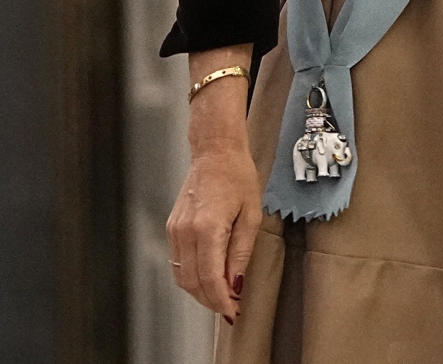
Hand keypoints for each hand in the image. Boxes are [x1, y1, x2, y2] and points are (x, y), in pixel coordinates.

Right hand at [166, 143, 261, 318]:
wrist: (215, 150)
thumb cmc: (238, 175)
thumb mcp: (251, 213)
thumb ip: (242, 251)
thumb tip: (235, 282)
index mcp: (207, 227)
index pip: (210, 277)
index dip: (221, 300)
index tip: (234, 311)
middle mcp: (186, 231)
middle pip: (192, 282)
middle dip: (211, 300)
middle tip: (230, 306)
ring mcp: (175, 230)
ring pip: (181, 276)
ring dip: (200, 290)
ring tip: (221, 293)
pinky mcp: (172, 227)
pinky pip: (178, 262)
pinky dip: (192, 275)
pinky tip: (209, 274)